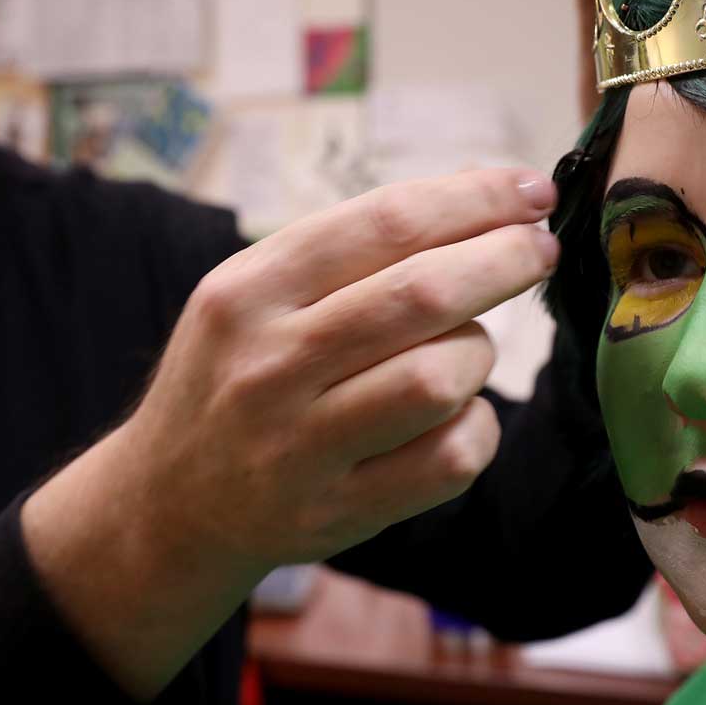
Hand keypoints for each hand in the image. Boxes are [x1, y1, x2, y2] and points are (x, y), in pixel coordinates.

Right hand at [132, 168, 559, 567]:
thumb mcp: (254, 294)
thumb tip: (481, 191)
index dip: (473, 200)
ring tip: (467, 348)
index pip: (383, 224)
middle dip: (504, 260)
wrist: (167, 503)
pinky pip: (450, 458)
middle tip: (538, 249)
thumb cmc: (236, 375)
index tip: (529, 191)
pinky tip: (456, 414)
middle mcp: (269, 365)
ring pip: (442, 379)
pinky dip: (476, 428)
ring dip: (479, 352)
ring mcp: (301, 447)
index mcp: (247, 292)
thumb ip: (351, 247)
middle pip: (424, 295)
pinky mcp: (338, 513)